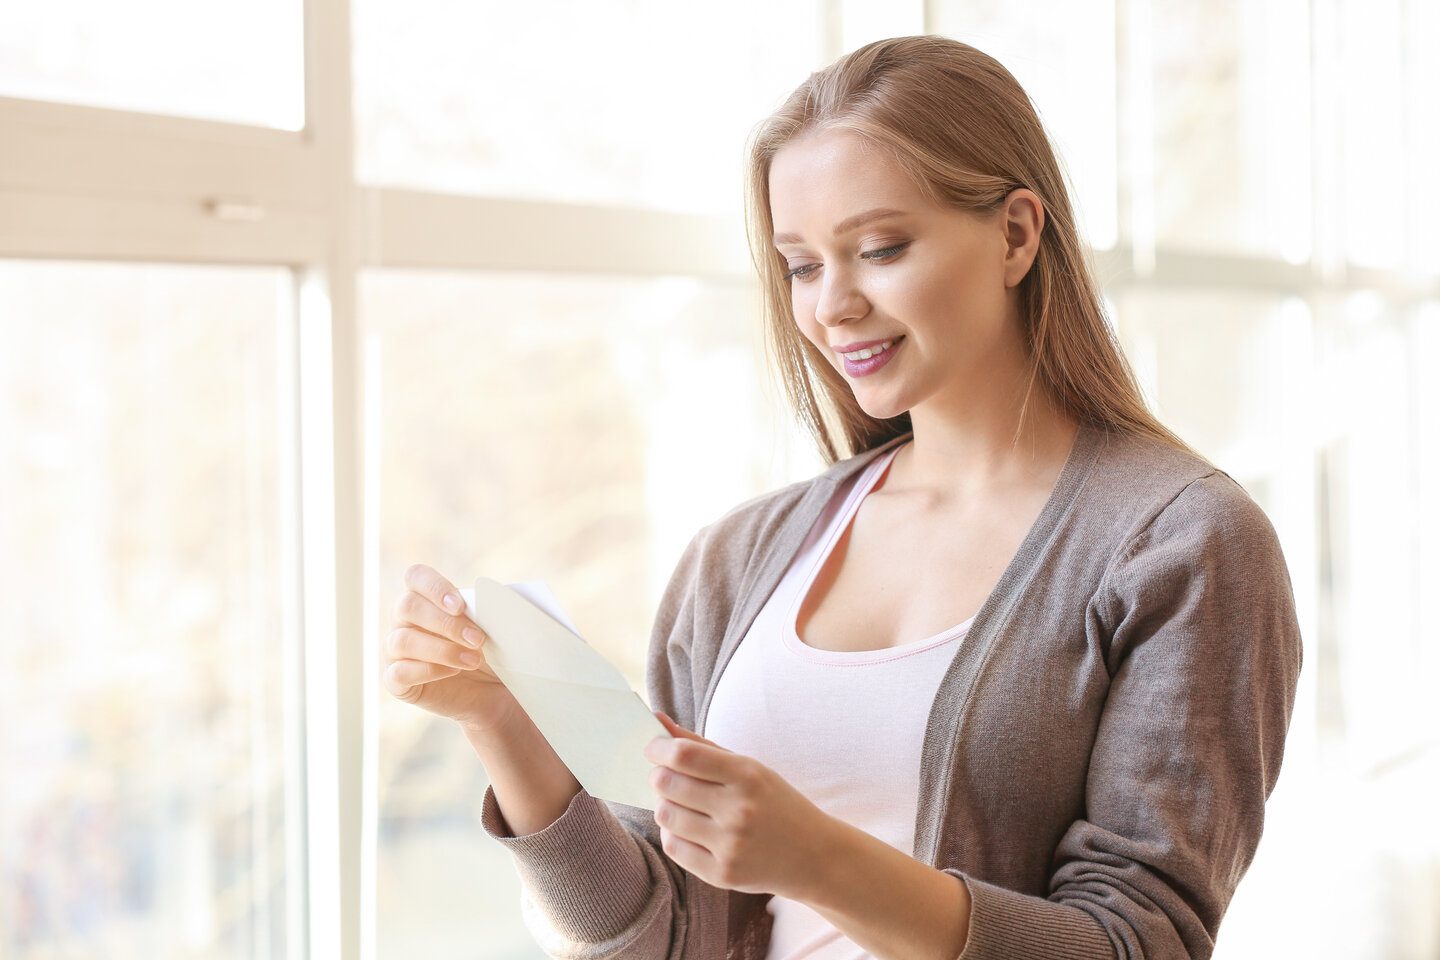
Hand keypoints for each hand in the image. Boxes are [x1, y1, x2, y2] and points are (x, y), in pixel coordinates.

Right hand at [382, 563, 523, 734]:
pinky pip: (399, 672)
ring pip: (402, 640)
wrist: (491, 690)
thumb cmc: (488, 650)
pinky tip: (453, 672)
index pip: (415, 576)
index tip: (460, 606)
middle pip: (407, 606)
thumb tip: (496, 598)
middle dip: (446, 623)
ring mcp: (394, 650)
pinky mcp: (395, 681)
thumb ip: (486, 609)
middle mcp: (402, 620)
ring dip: (442, 650)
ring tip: (474, 660)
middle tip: (479, 639)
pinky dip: (428, 670)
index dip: (435, 587)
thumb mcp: (492, 627)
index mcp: (424, 597)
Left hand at [643, 712, 838, 899]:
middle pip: (667, 784)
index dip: (658, 749)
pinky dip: (673, 833)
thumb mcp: (749, 768)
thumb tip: (657, 720)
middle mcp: (739, 810)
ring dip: (666, 805)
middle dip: (658, 776)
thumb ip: (701, 746)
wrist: (813, 855)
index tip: (654, 749)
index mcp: (747, 776)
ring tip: (682, 804)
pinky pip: (673, 847)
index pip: (685, 755)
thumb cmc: (774, 803)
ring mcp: (730, 845)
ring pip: (665, 815)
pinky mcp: (722, 874)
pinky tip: (689, 828)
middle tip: (665, 777)